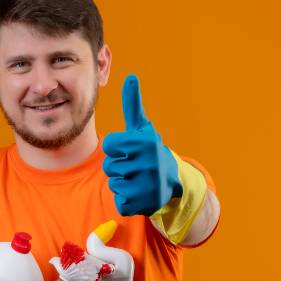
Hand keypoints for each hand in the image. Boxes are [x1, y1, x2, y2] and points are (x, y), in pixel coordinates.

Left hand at [102, 74, 181, 215]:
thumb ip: (132, 104)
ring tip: (137, 179)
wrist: (173, 181)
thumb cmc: (149, 150)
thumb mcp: (142, 128)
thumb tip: (130, 76)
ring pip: (113, 184)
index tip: (128, 149)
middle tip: (135, 166)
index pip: (108, 145)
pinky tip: (139, 193)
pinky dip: (126, 199)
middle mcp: (148, 163)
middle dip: (118, 167)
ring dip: (121, 182)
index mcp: (144, 143)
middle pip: (109, 166)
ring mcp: (147, 185)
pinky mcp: (144, 204)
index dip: (115, 148)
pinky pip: (119, 201)